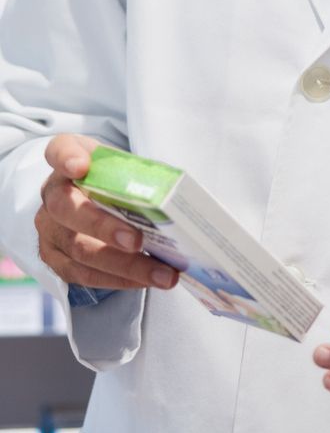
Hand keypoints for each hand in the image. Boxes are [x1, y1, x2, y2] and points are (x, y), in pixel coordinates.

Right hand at [35, 135, 178, 291]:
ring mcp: (50, 230)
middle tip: (137, 240)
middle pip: (68, 211)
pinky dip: (118, 280)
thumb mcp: (121, 163)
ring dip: (124, 266)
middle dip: (105, 227)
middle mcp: (52, 196)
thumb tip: (177, 194)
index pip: (59, 151)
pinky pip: (84, 275)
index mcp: (68, 163)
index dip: (67, 158)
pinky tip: (145, 281)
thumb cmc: (113, 179)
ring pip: (81, 251)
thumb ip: (136, 169)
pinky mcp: (56, 259)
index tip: (80, 166)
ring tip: (161, 274)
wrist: (90, 200)